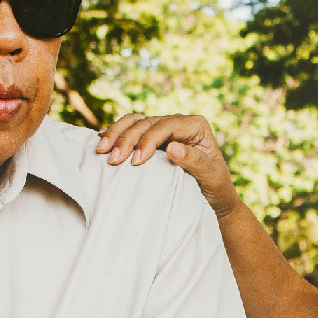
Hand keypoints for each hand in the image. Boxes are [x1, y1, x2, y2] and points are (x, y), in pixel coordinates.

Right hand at [95, 112, 239, 219]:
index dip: (148, 139)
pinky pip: (131, 128)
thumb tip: (172, 147)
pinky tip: (102, 140)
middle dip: (127, 139)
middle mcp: (179, 123)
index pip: (167, 125)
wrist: (213, 196)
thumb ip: (194, 161)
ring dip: (116, 134)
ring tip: (102, 150)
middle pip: (147, 122)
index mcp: (196, 126)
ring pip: (136, 122)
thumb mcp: (211, 177)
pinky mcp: (153, 138)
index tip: (136, 161)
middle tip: (113, 159)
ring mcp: (165, 129)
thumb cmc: (216, 187)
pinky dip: (116, 133)